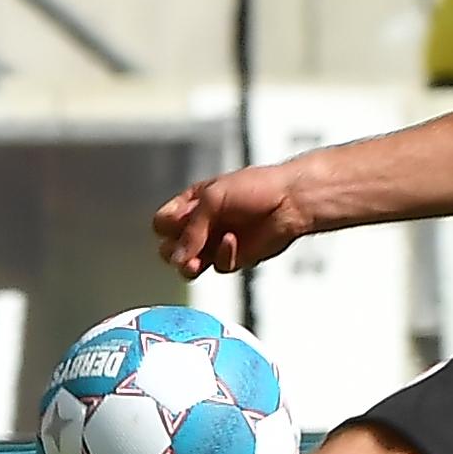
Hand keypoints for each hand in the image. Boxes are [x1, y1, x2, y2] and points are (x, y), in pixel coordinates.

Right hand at [156, 163, 310, 277]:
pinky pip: (219, 266)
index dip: (167, 226)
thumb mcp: (214, 197)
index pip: (163, 222)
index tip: (178, 222)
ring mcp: (217, 243)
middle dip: (173, 251)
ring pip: (190, 265)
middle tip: (183, 249)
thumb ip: (192, 227)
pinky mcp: (235, 257)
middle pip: (170, 248)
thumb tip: (178, 257)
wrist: (290, 201)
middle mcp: (202, 225)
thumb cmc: (255, 188)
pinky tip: (232, 241)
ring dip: (189, 266)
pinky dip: (223, 256)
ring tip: (194, 264)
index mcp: (192, 204)